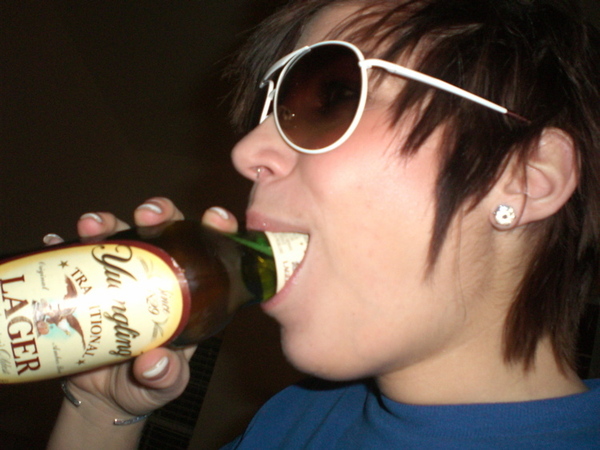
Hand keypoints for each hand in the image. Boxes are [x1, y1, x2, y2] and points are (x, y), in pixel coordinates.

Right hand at [48, 198, 237, 447]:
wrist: (105, 396)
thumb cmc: (149, 383)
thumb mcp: (167, 383)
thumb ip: (167, 377)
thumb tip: (155, 363)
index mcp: (191, 290)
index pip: (210, 251)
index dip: (216, 228)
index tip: (216, 219)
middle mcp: (159, 272)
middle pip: (164, 230)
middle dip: (159, 213)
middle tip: (147, 215)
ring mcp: (122, 274)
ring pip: (120, 235)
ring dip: (106, 223)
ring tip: (92, 226)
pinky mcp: (89, 281)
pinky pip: (76, 257)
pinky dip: (65, 247)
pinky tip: (56, 243)